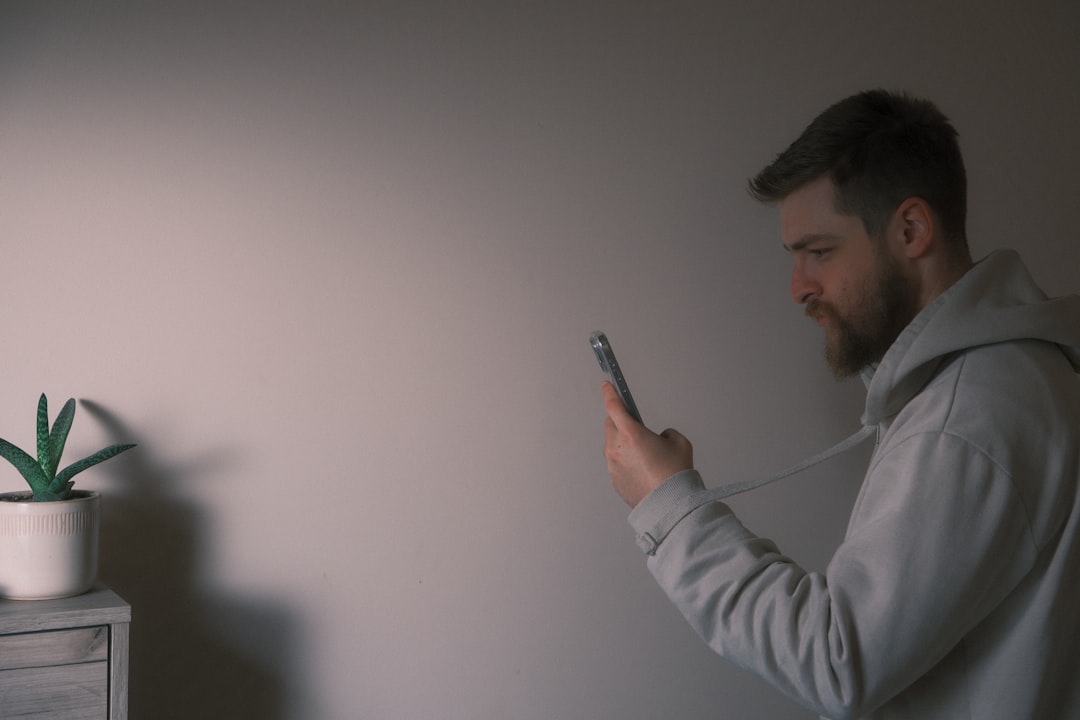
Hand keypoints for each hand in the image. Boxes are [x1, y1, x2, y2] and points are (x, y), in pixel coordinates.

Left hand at [601, 382, 692, 507]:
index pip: (614, 406)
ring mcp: (612, 465)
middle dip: (619, 421)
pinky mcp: (613, 480)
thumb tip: (658, 438)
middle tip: (634, 425)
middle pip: (610, 425)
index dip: (609, 393)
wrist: (669, 506)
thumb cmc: (675, 474)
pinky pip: (615, 463)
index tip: (606, 385)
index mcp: (631, 434)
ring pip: (612, 445)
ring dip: (622, 442)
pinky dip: (624, 461)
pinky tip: (640, 468)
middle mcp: (616, 448)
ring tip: (642, 453)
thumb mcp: (679, 442)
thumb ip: (666, 433)